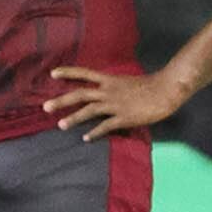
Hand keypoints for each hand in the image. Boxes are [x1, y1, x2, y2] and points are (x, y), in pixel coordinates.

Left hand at [46, 63, 187, 140]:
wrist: (166, 90)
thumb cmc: (151, 86)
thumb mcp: (128, 83)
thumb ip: (115, 88)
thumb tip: (107, 94)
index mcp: (110, 80)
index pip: (85, 74)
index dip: (68, 73)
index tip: (52, 73)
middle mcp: (109, 91)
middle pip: (80, 94)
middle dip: (62, 100)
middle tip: (45, 107)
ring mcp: (115, 104)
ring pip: (89, 111)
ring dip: (74, 118)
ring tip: (61, 125)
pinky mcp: (124, 117)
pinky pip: (106, 126)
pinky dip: (95, 133)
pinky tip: (86, 138)